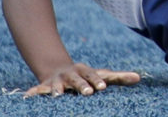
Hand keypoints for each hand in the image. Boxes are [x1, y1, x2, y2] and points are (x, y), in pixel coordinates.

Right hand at [24, 64, 140, 96]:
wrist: (58, 69)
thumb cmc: (85, 76)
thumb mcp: (100, 75)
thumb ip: (119, 77)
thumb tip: (139, 78)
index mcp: (85, 71)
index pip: (93, 75)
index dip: (97, 81)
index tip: (102, 88)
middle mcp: (71, 75)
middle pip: (77, 80)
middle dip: (82, 86)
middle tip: (87, 93)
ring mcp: (57, 81)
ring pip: (57, 86)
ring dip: (57, 90)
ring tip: (58, 96)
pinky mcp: (44, 87)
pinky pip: (37, 91)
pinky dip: (32, 94)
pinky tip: (27, 98)